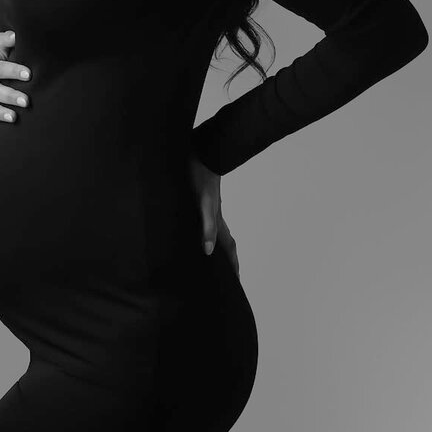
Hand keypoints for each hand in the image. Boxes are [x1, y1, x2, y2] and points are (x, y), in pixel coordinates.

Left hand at [186, 151, 239, 277]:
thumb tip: (209, 251)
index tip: (235, 281)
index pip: (228, 248)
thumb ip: (208, 226)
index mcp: (217, 220)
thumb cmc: (201, 175)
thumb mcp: (203, 203)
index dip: (232, 264)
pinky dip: (204, 231)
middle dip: (226, 259)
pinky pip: (204, 221)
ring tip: (211, 258)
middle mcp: (214, 216)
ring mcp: (208, 208)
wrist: (201, 151)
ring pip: (215, 232)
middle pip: (224, 242)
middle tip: (225, 275)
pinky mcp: (200, 199)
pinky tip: (195, 230)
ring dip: (216, 245)